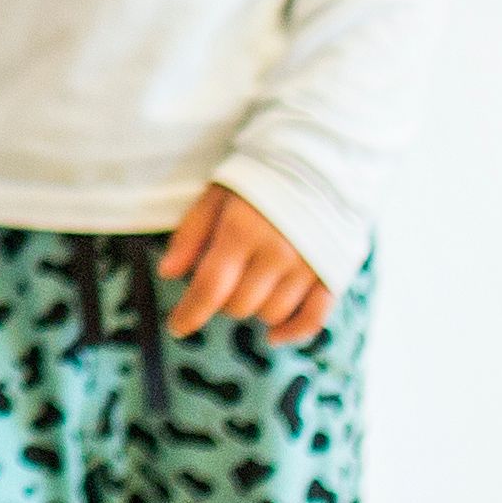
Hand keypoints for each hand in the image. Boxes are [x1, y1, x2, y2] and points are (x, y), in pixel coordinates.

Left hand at [159, 181, 335, 344]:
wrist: (317, 165)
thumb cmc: (258, 182)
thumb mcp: (215, 197)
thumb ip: (190, 235)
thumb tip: (168, 273)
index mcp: (243, 230)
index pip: (210, 287)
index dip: (190, 313)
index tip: (177, 327)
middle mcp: (278, 252)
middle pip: (239, 305)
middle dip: (222, 300)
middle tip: (224, 280)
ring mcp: (309, 266)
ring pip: (271, 314)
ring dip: (254, 308)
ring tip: (251, 284)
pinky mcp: (333, 274)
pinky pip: (313, 320)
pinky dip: (292, 332)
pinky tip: (273, 336)